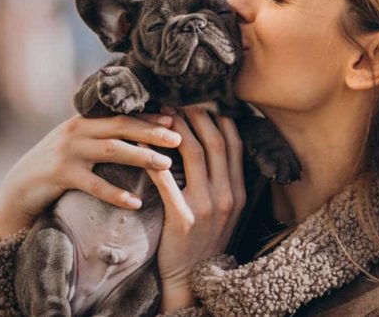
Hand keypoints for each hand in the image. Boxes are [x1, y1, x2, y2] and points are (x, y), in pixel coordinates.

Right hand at [0, 112, 181, 239]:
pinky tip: (135, 202)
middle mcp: (77, 130)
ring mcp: (68, 151)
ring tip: (165, 165)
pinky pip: (94, 184)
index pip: (122, 114)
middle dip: (151, 132)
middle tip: (178, 139)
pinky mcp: (60, 174)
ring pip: (111, 150)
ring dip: (141, 156)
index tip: (175, 120)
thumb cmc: (58, 166)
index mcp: (85, 120)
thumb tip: (141, 132)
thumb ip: (102, 135)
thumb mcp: (79, 144)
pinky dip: (115, 193)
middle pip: (121, 126)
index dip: (149, 118)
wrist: (19, 186)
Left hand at [140, 103, 245, 311]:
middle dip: (197, 116)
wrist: (194, 277)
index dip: (219, 119)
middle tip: (179, 100)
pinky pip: (165, 179)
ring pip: (193, 154)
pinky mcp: (182, 217)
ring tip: (161, 114)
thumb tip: (216, 147)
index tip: (203, 103)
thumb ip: (225, 181)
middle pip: (214, 142)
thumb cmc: (205, 239)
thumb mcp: (227, 211)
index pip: (234, 144)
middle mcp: (227, 195)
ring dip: (176, 129)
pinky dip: (151, 157)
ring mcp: (207, 206)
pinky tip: (139, 143)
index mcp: (239, 191)